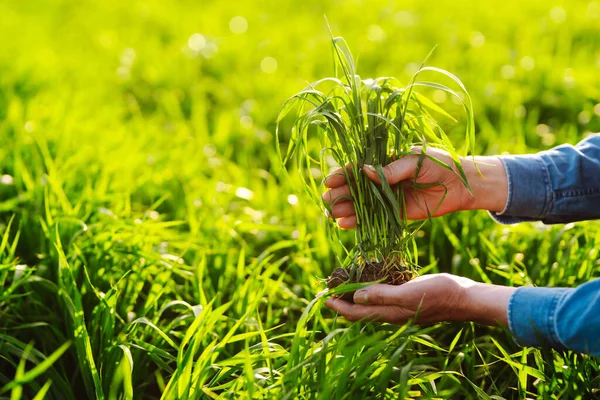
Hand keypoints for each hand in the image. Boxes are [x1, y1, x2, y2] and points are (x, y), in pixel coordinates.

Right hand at [322, 148, 507, 228]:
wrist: (463, 185)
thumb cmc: (440, 164)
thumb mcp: (415, 161)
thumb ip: (391, 169)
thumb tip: (364, 171)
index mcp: (384, 161)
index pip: (358, 168)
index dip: (342, 175)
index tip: (329, 182)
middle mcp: (382, 180)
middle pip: (355, 188)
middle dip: (339, 194)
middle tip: (327, 201)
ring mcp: (388, 198)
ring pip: (361, 205)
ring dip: (345, 209)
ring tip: (332, 215)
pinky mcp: (396, 214)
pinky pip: (374, 219)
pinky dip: (358, 222)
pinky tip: (345, 225)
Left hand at [324, 273, 514, 326]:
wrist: (466, 297)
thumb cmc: (439, 294)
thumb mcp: (408, 293)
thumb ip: (382, 295)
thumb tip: (355, 297)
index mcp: (389, 313)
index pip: (357, 313)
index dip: (339, 306)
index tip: (324, 296)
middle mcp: (392, 312)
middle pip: (361, 311)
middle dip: (343, 301)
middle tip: (329, 289)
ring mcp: (400, 305)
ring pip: (371, 303)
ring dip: (356, 295)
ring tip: (344, 283)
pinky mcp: (407, 296)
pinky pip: (384, 295)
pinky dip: (372, 288)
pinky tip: (370, 279)